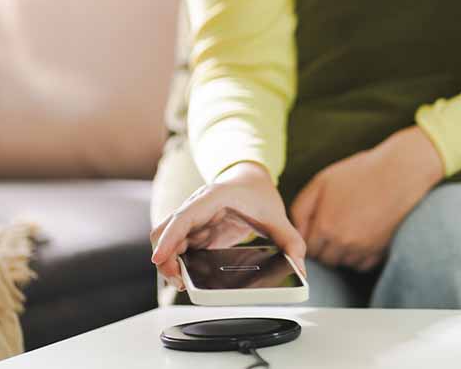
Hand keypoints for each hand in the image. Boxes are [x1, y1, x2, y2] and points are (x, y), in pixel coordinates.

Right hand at [150, 162, 305, 289]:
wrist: (250, 179)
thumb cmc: (258, 192)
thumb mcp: (277, 215)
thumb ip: (290, 240)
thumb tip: (299, 266)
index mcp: (214, 197)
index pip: (185, 216)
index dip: (170, 238)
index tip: (160, 258)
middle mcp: (197, 206)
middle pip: (167, 231)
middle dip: (166, 257)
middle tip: (180, 281)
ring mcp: (193, 219)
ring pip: (168, 240)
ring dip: (169, 262)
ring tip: (183, 283)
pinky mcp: (194, 231)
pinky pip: (178, 247)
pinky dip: (177, 261)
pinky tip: (187, 276)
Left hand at [290, 126, 443, 270]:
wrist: (400, 173)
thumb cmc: (360, 173)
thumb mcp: (322, 182)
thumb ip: (301, 209)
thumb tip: (295, 231)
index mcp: (325, 226)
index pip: (307, 248)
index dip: (311, 236)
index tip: (319, 224)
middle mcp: (343, 243)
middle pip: (325, 259)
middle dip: (325, 246)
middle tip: (334, 224)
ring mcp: (363, 250)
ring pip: (344, 262)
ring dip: (342, 251)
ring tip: (350, 226)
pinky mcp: (381, 252)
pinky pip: (362, 264)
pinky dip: (360, 254)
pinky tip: (363, 233)